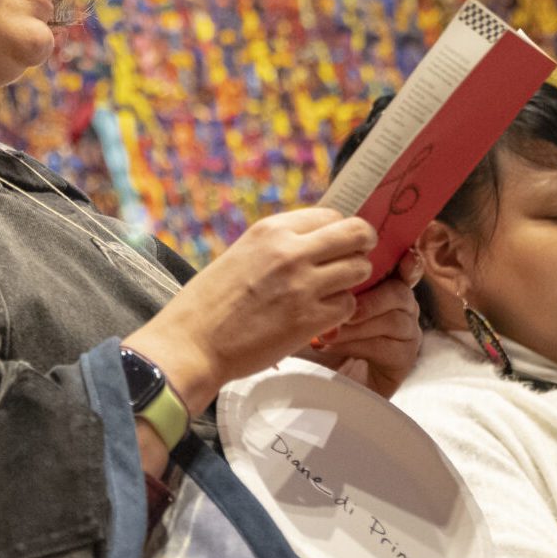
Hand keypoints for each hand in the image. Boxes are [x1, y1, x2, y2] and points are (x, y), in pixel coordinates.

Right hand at [126, 208, 375, 413]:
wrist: (193, 342)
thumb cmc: (212, 301)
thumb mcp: (243, 253)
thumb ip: (280, 244)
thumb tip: (317, 241)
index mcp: (271, 230)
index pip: (331, 215)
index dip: (341, 229)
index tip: (340, 243)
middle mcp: (291, 251)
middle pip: (356, 234)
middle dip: (363, 246)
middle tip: (358, 259)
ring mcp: (303, 285)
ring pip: (359, 269)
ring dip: (352, 281)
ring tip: (334, 291)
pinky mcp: (310, 319)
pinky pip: (348, 306)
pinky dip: (340, 312)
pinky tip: (322, 316)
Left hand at [305, 249, 422, 397]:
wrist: (314, 383)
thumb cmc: (314, 336)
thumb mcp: (316, 303)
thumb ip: (329, 280)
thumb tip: (327, 258)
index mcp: (383, 285)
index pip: (402, 267)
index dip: (406, 262)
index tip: (404, 257)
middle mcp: (400, 306)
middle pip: (399, 291)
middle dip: (369, 299)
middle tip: (342, 307)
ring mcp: (405, 332)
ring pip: (394, 319)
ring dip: (357, 325)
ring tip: (328, 333)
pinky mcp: (403, 358)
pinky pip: (389, 346)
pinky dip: (358, 345)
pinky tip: (332, 348)